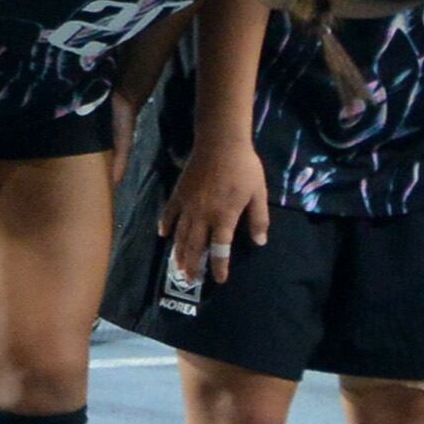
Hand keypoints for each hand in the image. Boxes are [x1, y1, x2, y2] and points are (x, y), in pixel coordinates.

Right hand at [163, 137, 269, 285]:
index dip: (219, 266)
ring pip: (180, 235)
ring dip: (178, 253)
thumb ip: (259, 219)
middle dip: (193, 265)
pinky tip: (163, 235)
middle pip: (195, 246)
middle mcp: (203, 216)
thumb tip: (260, 242)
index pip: (220, 248)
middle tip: (190, 280)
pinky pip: (169, 214)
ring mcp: (188, 206)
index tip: (218, 279)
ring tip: (176, 267)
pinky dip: (165, 225)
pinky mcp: (178, 195)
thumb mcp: (258, 194)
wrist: (221, 144)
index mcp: (224, 217)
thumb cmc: (244, 168)